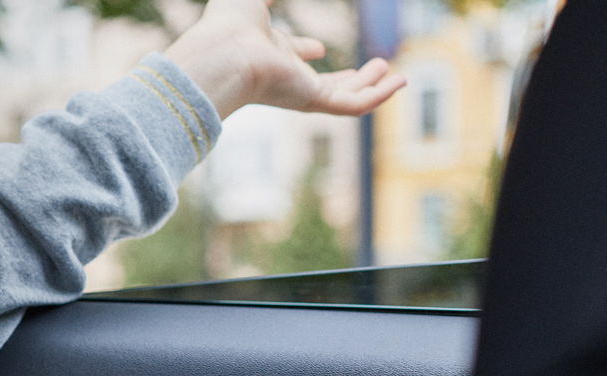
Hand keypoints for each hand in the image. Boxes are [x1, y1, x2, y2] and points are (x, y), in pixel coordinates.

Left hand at [163, 0, 405, 118]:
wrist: (222, 52)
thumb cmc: (228, 24)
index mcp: (268, 50)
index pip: (290, 55)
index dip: (303, 50)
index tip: (316, 47)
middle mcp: (285, 73)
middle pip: (319, 81)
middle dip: (346, 78)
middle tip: (372, 69)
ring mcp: (300, 89)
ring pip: (343, 96)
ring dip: (370, 85)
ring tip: (394, 74)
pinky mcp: (312, 101)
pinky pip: (353, 104)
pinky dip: (378, 96)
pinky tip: (399, 82)